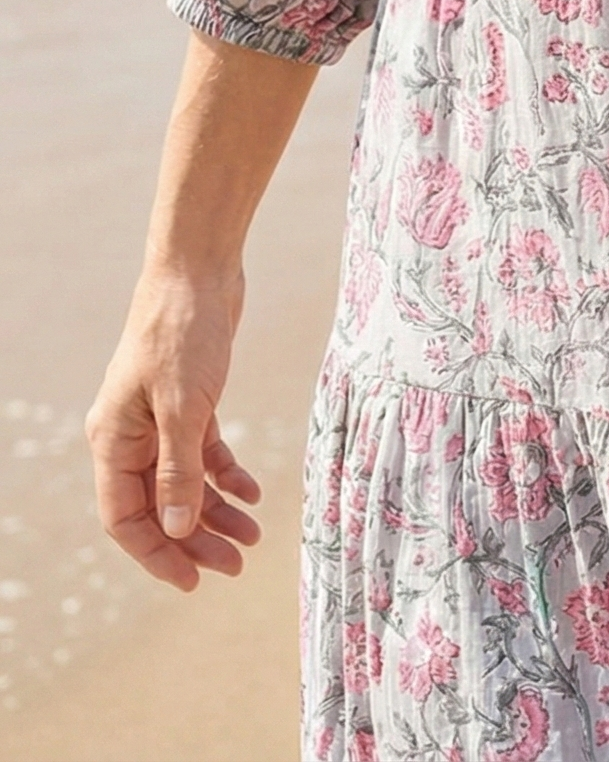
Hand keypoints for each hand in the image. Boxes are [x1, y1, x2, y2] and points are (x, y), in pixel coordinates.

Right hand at [85, 266, 262, 591]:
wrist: (199, 269)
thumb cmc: (182, 331)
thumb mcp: (183, 405)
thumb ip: (179, 470)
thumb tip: (175, 532)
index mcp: (113, 440)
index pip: (125, 519)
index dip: (157, 554)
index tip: (193, 582)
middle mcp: (131, 435)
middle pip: (158, 507)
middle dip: (194, 540)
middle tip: (236, 566)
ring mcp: (159, 419)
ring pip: (185, 483)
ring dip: (216, 512)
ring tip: (253, 537)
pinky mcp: (189, 401)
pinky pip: (203, 453)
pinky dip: (226, 474)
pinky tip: (253, 492)